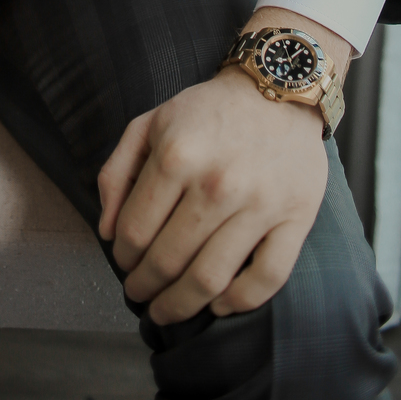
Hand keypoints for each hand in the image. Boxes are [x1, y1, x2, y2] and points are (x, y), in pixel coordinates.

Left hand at [96, 9, 348, 324]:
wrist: (278, 89)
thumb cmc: (209, 111)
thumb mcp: (150, 122)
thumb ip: (117, 172)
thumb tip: (105, 230)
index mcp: (176, 155)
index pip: (135, 231)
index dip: (122, 257)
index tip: (122, 263)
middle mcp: (216, 184)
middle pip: (168, 261)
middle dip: (145, 287)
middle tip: (139, 295)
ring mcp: (259, 205)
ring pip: (211, 280)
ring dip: (181, 305)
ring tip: (167, 310)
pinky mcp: (295, 219)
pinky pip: (266, 280)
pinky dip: (238, 303)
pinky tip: (218, 304)